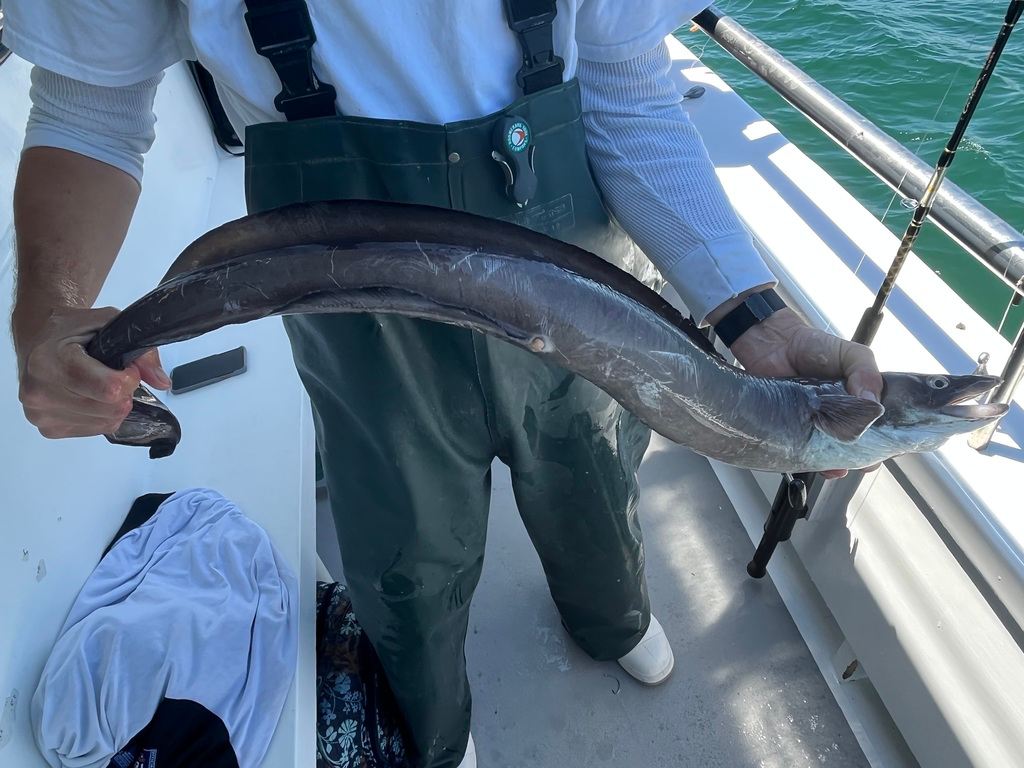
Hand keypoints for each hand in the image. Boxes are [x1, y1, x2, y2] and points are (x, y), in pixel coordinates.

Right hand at [15, 306, 169, 438]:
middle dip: (123, 391)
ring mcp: (42, 415)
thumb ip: (140, 351)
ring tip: (95, 382)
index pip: (108, 389)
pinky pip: (99, 429)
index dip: (129, 379)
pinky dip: (103, 414)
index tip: (126, 368)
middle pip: (112, 408)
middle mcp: (40, 392)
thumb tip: (161, 382)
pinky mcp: (50, 430)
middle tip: (108, 372)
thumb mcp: (106, 323)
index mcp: (50, 362)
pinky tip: (88, 395)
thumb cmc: (69, 330)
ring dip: (114, 404)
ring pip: (109, 421)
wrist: (38, 339)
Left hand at [730, 308, 883, 477]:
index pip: (884, 428)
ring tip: (842, 464)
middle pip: (862, 448)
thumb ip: (866, 373)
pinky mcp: (797, 432)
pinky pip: (808, 455)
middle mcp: (844, 418)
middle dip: (866, 458)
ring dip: (841, 463)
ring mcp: (820, 428)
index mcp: (863, 402)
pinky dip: (817, 464)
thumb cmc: (815, 347)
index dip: (890, 440)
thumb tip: (872, 403)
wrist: (775, 345)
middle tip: (864, 459)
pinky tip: (823, 466)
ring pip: (836, 456)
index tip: (891, 446)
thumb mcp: (852, 354)